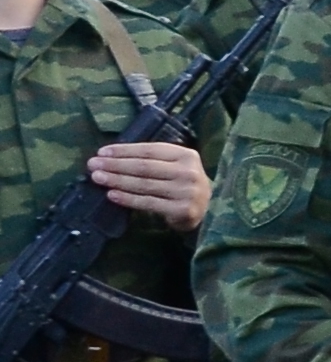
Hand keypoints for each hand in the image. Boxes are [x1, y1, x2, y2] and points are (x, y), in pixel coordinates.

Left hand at [84, 139, 207, 226]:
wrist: (206, 211)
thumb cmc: (182, 185)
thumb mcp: (175, 166)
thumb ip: (153, 160)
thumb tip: (112, 157)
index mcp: (186, 155)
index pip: (149, 150)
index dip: (123, 151)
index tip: (101, 152)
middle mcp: (189, 172)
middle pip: (144, 167)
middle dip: (115, 165)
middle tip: (93, 165)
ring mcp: (187, 191)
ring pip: (144, 184)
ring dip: (117, 181)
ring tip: (98, 178)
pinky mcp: (183, 210)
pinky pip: (148, 202)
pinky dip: (128, 199)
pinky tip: (112, 195)